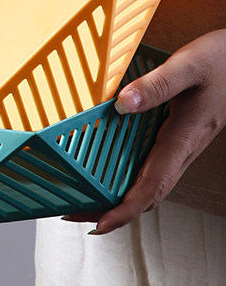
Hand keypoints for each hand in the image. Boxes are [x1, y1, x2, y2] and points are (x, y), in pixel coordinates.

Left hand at [65, 29, 225, 233]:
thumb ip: (157, 84)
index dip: (124, 211)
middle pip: (145, 196)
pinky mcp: (176, 140)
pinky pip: (151, 170)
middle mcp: (181, 150)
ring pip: (149, 186)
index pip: (152, 188)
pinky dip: (127, 180)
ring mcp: (180, 148)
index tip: (99, 225)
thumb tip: (122, 104)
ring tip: (84, 200)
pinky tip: (106, 172)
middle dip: (111, 212)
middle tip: (75, 214)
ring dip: (118, 199)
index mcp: (183, 139)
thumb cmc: (222, 60)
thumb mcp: (189, 64)